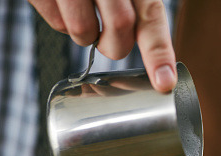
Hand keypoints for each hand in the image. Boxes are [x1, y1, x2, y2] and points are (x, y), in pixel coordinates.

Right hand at [29, 0, 176, 91]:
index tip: (164, 83)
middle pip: (120, 29)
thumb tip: (153, 67)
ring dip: (85, 34)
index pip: (152, 18)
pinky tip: (64, 3)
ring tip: (82, 10)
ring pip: (84, 32)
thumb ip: (140, 15)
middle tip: (106, 37)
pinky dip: (61, 22)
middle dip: (114, 44)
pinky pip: (56, 24)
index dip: (159, 54)